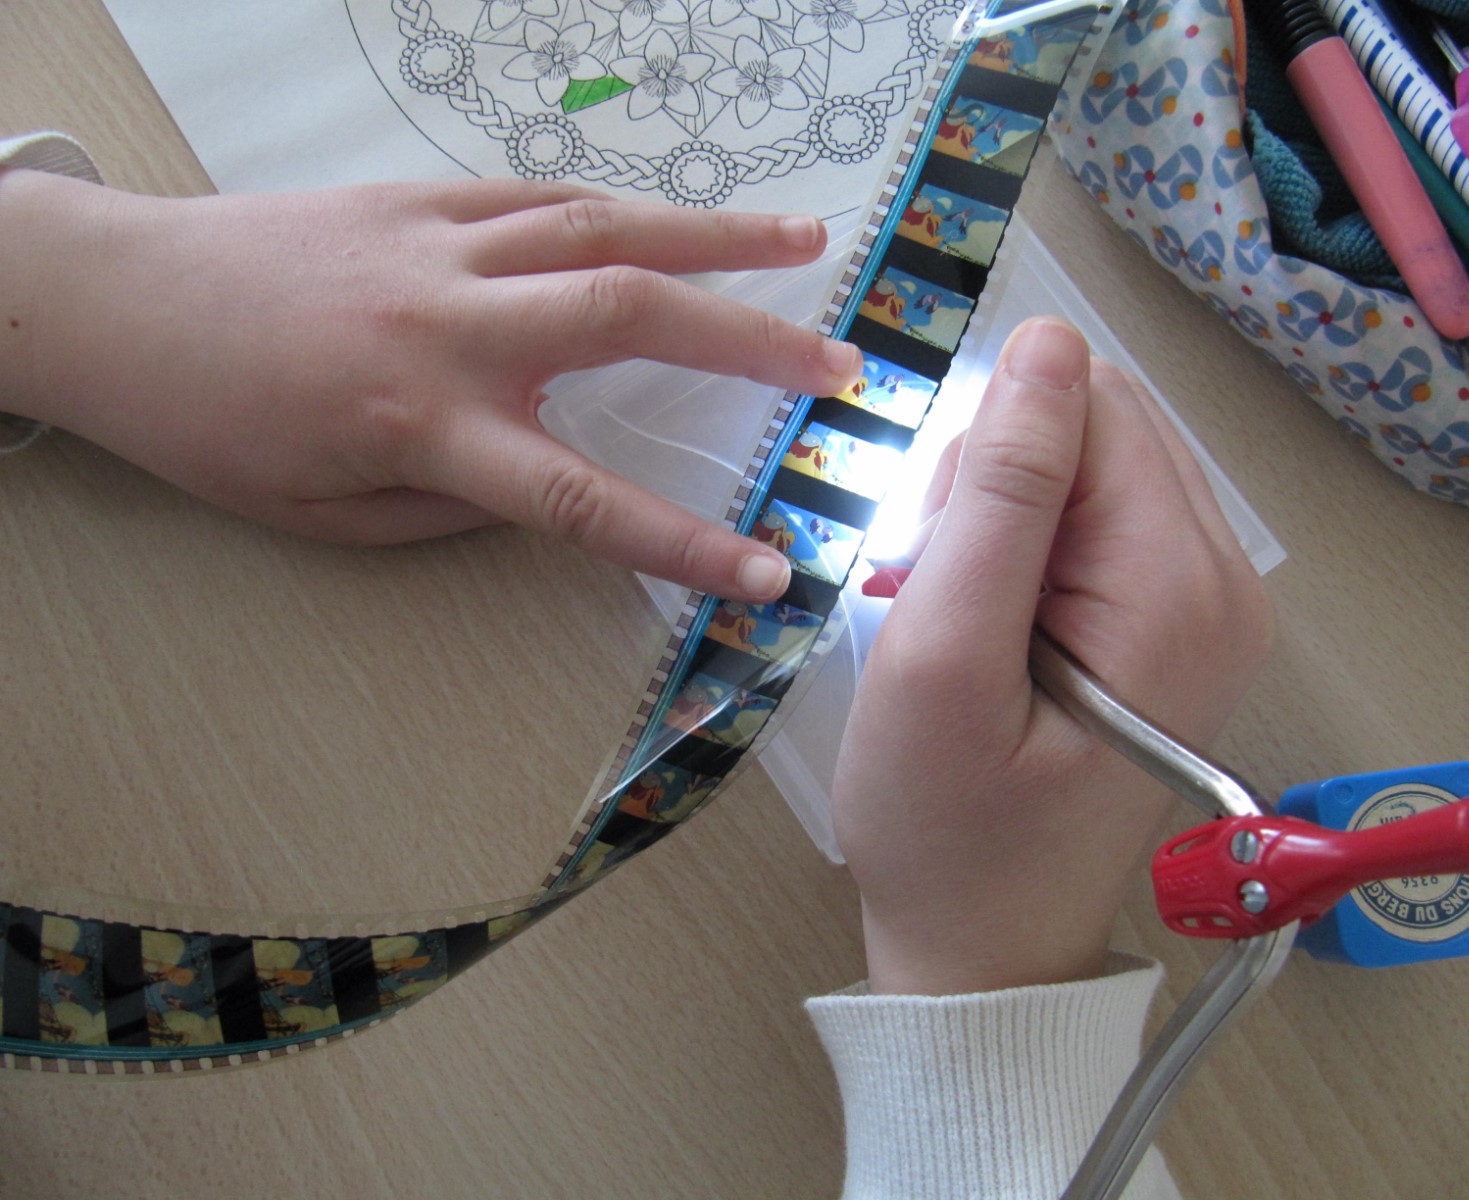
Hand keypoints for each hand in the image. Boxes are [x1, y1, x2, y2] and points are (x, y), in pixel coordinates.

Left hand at [0, 170, 861, 600]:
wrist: (117, 302)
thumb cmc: (215, 426)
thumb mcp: (332, 515)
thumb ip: (455, 506)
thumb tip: (545, 486)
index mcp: (420, 424)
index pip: (578, 494)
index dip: (683, 539)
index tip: (768, 572)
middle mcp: (447, 324)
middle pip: (626, 317)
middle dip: (749, 342)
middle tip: (841, 362)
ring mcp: (440, 244)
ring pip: (603, 228)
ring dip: (715, 235)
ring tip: (804, 238)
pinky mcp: (421, 196)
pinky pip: (544, 196)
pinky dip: (625, 208)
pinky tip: (677, 219)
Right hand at [831, 318, 1273, 994]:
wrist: (984, 946)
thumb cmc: (943, 822)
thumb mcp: (944, 654)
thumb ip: (999, 492)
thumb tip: (1050, 340)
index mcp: (1178, 582)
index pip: (1089, 403)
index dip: (990, 453)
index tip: (937, 555)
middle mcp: (1226, 579)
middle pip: (1102, 426)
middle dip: (999, 479)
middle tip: (945, 594)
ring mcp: (1215, 604)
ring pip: (1098, 465)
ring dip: (1007, 515)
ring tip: (965, 619)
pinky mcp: (1185, 623)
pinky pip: (1105, 520)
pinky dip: (1032, 550)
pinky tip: (995, 624)